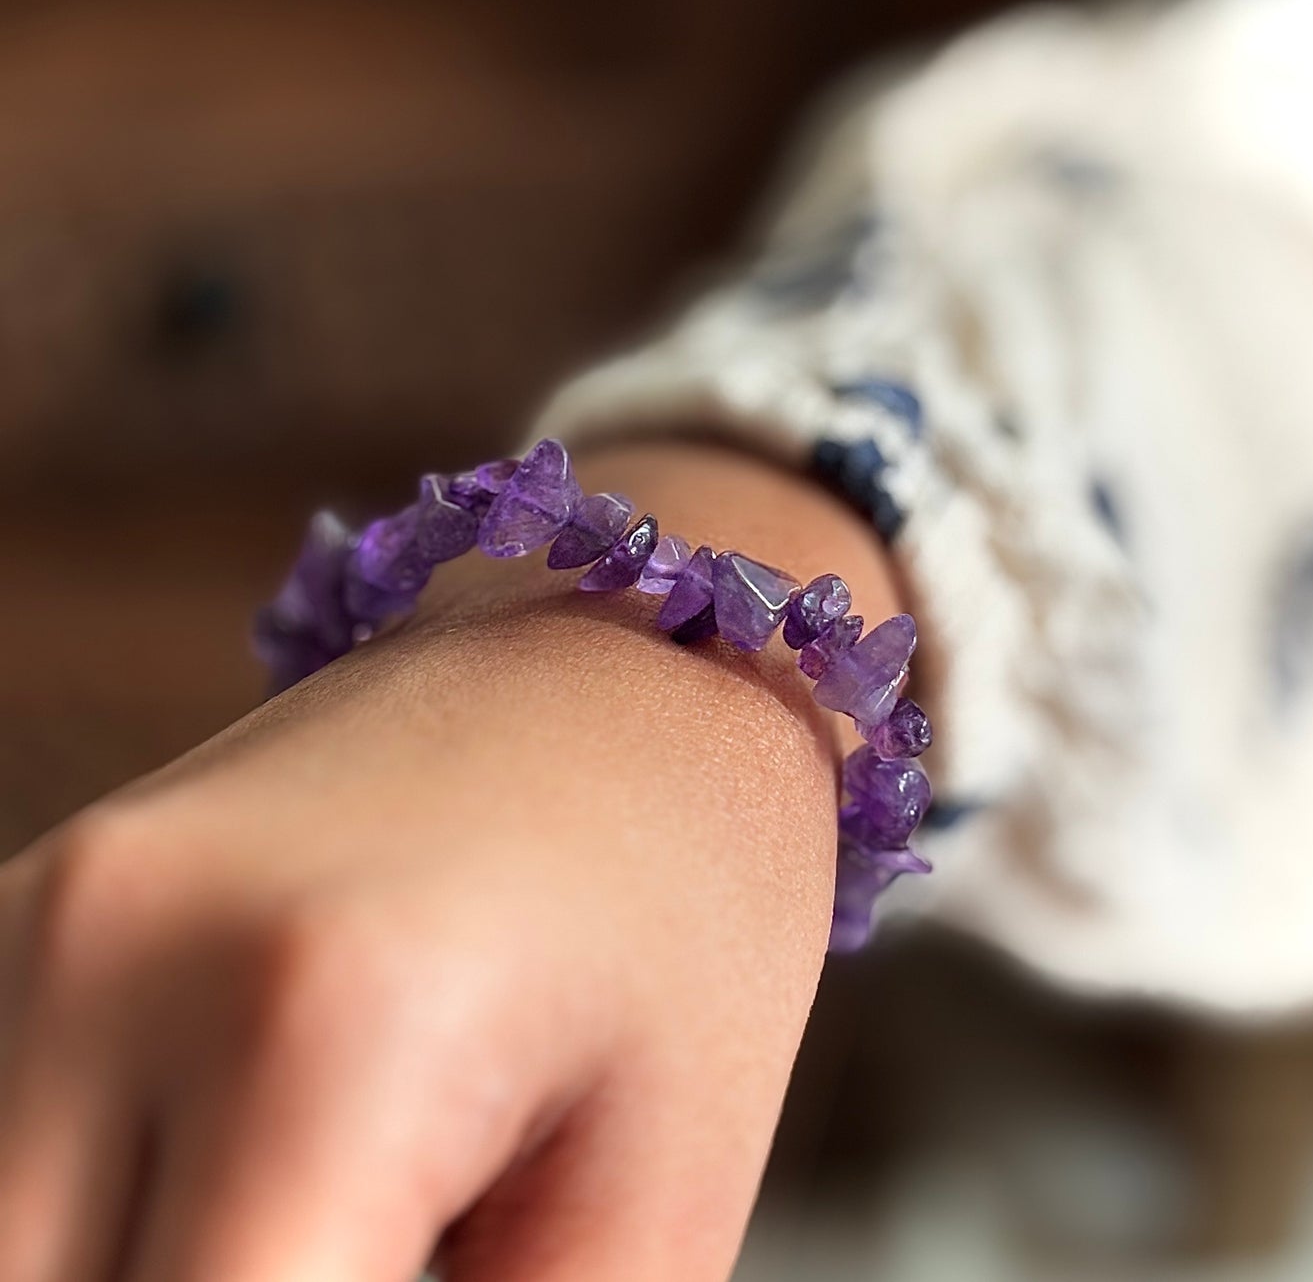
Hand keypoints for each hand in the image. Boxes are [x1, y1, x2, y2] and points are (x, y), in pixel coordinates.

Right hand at [0, 443, 898, 1281]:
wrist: (631, 649)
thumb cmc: (687, 897)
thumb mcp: (648, 1198)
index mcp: (319, 1029)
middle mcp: (108, 955)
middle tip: (408, 1243)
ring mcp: (33, 920)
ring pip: (10, 1237)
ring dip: (150, 1264)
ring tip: (344, 1214)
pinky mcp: (22, 911)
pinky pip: (7, 1156)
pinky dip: (107, 1220)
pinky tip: (250, 1189)